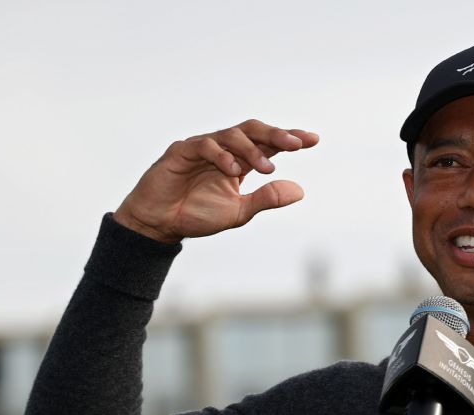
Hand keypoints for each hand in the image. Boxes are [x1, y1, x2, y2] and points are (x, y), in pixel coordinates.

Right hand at [113, 120, 319, 242]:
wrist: (159, 224)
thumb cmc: (197, 215)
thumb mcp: (239, 211)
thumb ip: (266, 199)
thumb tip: (300, 191)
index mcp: (239, 161)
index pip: (268, 144)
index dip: (289, 138)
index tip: (313, 139)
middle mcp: (222, 150)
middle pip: (252, 131)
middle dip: (276, 134)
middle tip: (297, 143)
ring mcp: (201, 148)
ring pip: (230, 135)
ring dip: (251, 149)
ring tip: (266, 167)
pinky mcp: (181, 151)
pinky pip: (204, 145)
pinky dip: (221, 155)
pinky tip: (233, 169)